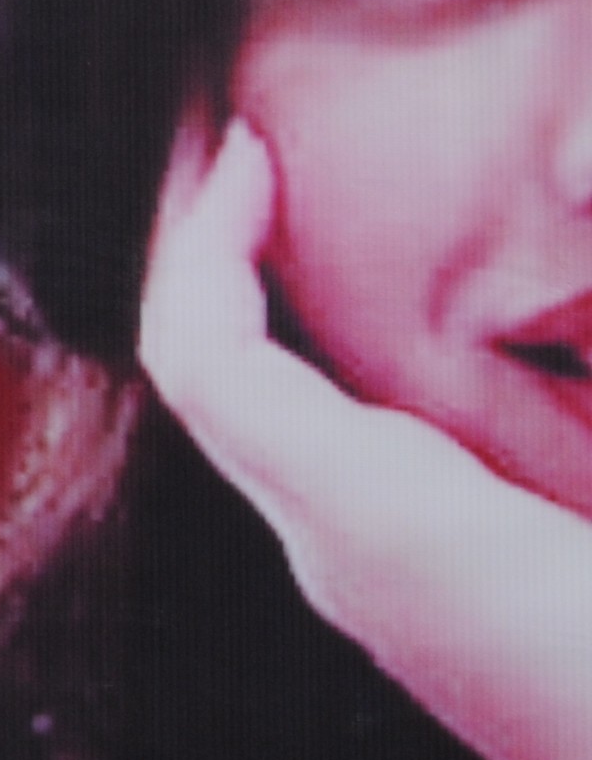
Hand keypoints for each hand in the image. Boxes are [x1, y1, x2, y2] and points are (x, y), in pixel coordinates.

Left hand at [141, 117, 591, 759]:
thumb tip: (580, 164)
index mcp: (387, 523)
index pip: (209, 361)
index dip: (205, 238)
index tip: (254, 142)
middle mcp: (349, 563)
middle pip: (216, 379)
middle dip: (223, 253)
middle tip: (264, 144)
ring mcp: (380, 601)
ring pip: (272, 423)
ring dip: (281, 310)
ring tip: (329, 207)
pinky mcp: (431, 617)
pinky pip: (339, 464)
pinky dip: (349, 374)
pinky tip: (439, 329)